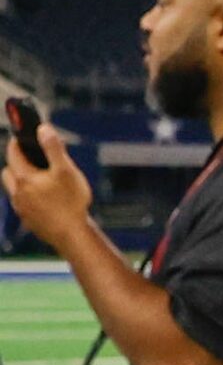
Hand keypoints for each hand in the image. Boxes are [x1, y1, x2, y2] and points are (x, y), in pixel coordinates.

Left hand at [2, 123, 93, 251]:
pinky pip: (22, 204)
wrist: (72, 235)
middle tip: (30, 159)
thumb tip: (42, 129)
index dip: (17, 142)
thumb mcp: (66, 170)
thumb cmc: (71, 202)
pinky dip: (28, 198)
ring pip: (13, 189)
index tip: (21, 136)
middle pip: (8, 172)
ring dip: (21, 182)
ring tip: (38, 181)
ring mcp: (21, 208)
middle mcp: (17, 192)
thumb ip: (53, 148)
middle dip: (16, 163)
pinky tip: (45, 201)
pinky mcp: (28, 220)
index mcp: (24, 177)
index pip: (13, 154)